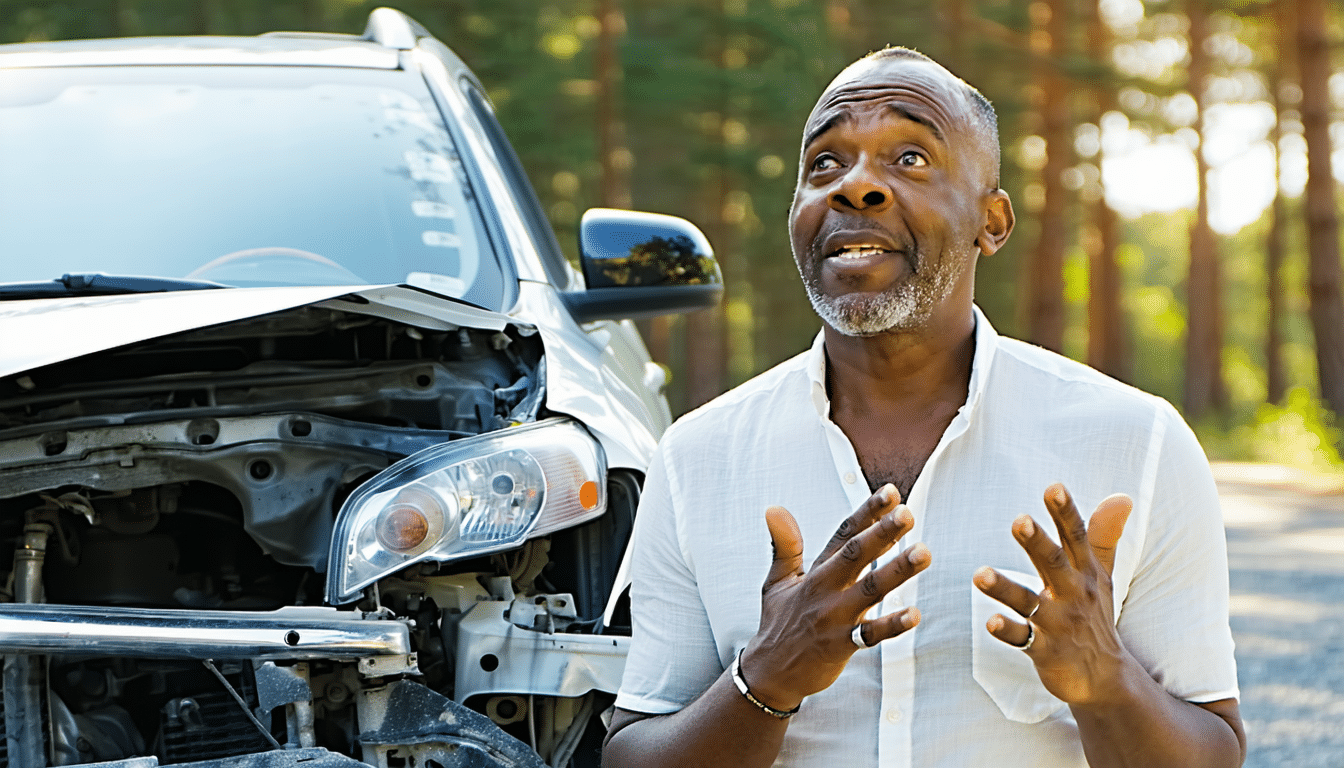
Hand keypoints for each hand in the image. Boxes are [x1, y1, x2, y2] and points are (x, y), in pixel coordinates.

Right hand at [742, 484, 929, 710]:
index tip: (891, 492)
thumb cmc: (779, 622)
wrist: (770, 672)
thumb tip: (774, 508)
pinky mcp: (841, 646)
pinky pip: (871, 634)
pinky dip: (892, 624)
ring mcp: (834, 618)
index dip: (867, 512)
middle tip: (907, 513)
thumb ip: (784, 544)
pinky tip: (915, 614)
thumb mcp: (776, 580)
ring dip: (897, 571)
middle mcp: (825, 590)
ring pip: (870, 590)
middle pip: (857, 556)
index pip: (843, 534)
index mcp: (815, 571)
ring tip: (923, 552)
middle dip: (883, 533)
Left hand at [973, 483, 1133, 705]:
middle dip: (1037, 543)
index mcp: (1085, 573)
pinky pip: (1024, 639)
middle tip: (1018, 520)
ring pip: (1029, 603)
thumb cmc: (1095, 616)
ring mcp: (1059, 624)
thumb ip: (1103, 536)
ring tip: (980, 574)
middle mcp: (1073, 595)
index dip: (1065, 512)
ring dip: (1005, 588)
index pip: (1076, 538)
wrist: (1106, 678)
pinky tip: (990, 622)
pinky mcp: (1045, 650)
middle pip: (1054, 564)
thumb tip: (1122, 496)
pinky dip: (1008, 631)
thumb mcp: (1102, 576)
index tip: (1054, 487)